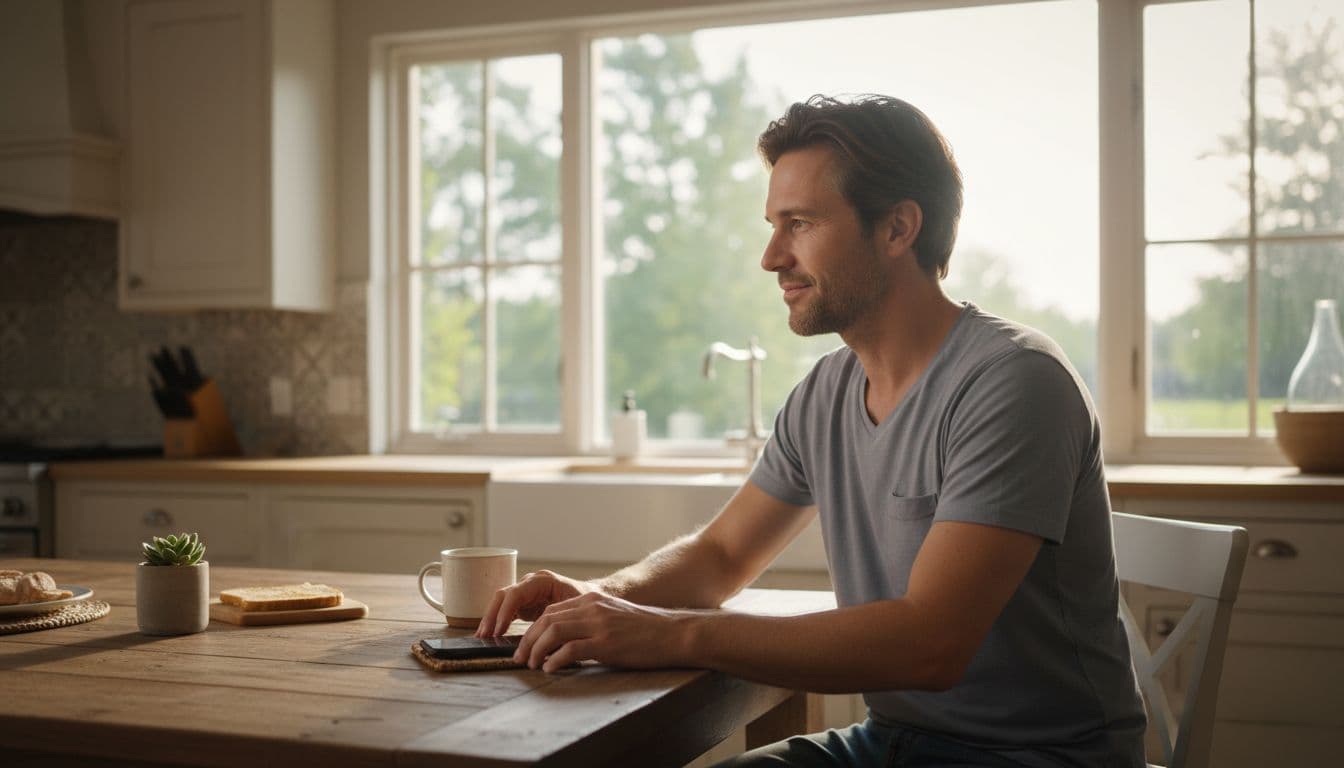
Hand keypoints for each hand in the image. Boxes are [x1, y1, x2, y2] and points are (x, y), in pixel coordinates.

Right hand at [475, 569, 594, 637]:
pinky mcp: (524, 603)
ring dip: (490, 619)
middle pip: (503, 595)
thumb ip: (560, 624)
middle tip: (483, 635)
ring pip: (501, 602)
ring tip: (481, 637)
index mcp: (543, 581)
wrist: (593, 598)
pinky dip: (496, 622)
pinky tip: (490, 635)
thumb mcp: (577, 612)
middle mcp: (531, 583)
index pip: (516, 593)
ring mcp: (526, 591)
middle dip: (492, 615)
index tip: (498, 631)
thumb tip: (545, 645)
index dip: (505, 612)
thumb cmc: (587, 604)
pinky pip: (505, 609)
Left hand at [513, 591, 691, 673]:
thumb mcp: (614, 618)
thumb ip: (591, 623)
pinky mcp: (607, 643)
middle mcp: (592, 608)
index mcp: (592, 600)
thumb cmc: (646, 632)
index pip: (551, 611)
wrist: (674, 634)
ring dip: (537, 650)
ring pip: (554, 631)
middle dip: (528, 640)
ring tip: (532, 665)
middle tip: (520, 658)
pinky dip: (555, 660)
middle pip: (547, 620)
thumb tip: (565, 642)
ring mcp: (599, 624)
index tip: (525, 646)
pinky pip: (571, 650)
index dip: (533, 630)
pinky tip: (550, 669)